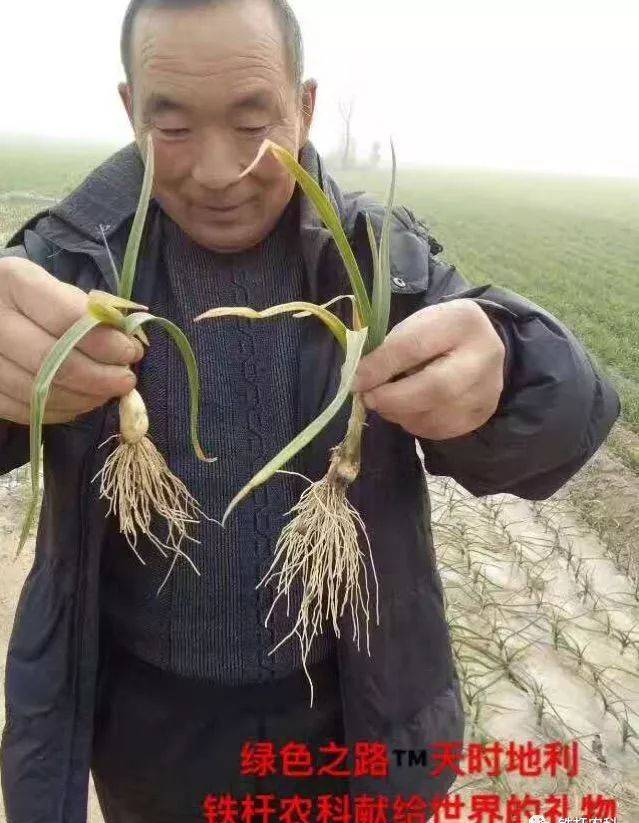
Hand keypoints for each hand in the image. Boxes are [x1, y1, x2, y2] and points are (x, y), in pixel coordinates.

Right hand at [0, 257, 142, 424]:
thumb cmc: (34, 299)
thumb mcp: (59, 289)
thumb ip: (92, 312)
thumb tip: (127, 344)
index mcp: (14, 281)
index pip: (67, 318)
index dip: (105, 341)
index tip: (130, 351)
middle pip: (52, 360)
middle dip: (100, 376)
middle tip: (125, 380)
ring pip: (39, 391)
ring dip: (83, 398)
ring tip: (106, 393)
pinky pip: (24, 409)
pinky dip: (58, 411)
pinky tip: (79, 402)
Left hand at [352, 299, 505, 439]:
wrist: (477, 345)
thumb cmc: (435, 333)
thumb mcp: (413, 327)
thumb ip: (389, 351)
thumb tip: (358, 380)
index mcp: (461, 321)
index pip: (415, 347)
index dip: (380, 367)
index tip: (355, 380)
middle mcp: (484, 356)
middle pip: (435, 388)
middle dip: (392, 398)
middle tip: (368, 398)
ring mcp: (487, 389)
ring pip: (435, 415)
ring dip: (400, 413)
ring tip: (387, 401)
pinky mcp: (480, 414)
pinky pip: (439, 429)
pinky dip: (414, 423)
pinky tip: (408, 410)